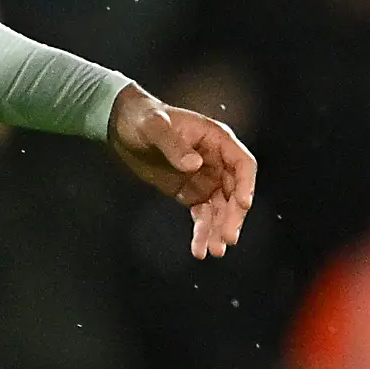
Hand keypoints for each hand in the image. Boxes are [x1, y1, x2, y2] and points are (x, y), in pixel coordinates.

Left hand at [108, 83, 256, 258]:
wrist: (123, 126)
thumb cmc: (142, 117)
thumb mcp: (153, 126)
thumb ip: (173, 144)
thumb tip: (193, 165)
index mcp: (216, 139)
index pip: (242, 164)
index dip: (246, 184)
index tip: (242, 205)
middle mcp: (216, 160)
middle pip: (235, 192)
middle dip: (232, 216)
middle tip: (227, 238)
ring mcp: (206, 178)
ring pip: (220, 209)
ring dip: (218, 230)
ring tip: (213, 251)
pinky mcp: (191, 193)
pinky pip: (202, 216)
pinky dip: (202, 232)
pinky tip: (199, 250)